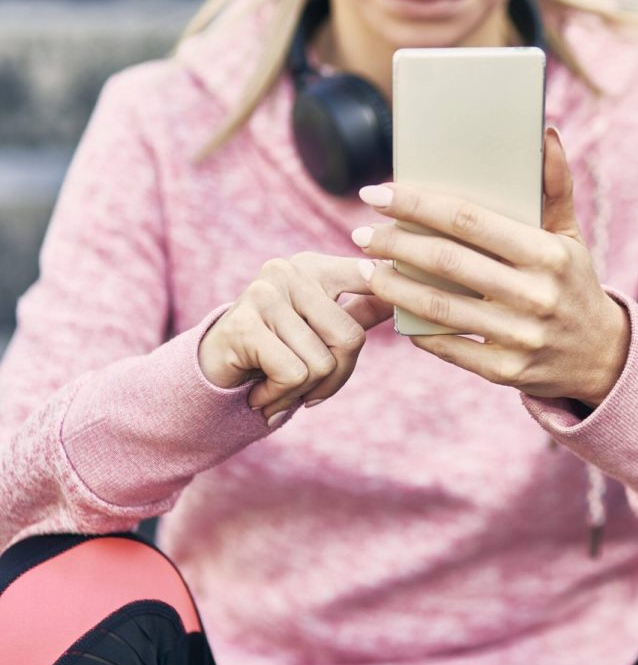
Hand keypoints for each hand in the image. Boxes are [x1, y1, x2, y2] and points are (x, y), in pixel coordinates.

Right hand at [198, 252, 393, 422]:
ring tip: (276, 386)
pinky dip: (280, 396)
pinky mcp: (244, 324)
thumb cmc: (274, 351)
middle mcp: (288, 271)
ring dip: (301, 392)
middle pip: (350, 339)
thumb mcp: (319, 328)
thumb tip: (400, 296)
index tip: (397, 301)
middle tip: (307, 388)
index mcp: (313, 267)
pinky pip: (293, 374)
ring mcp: (263, 294)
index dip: (389, 293)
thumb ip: (359, 310)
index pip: (369, 276)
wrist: (209, 374)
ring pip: (321, 363)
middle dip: (335, 378)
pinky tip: (260, 392)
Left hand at [354, 128, 630, 407]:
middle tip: (361, 232)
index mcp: (549, 254)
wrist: (601, 356)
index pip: (470, 220)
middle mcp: (536, 295)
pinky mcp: (506, 371)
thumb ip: (555, 184)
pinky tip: (395, 308)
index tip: (378, 194)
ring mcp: (521, 337)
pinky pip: (447, 346)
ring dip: (393, 286)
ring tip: (367, 269)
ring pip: (439, 307)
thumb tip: (545, 132)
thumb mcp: (570, 234)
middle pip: (447, 261)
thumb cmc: (572, 282)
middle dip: (394, 243)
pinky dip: (415, 326)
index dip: (417, 204)